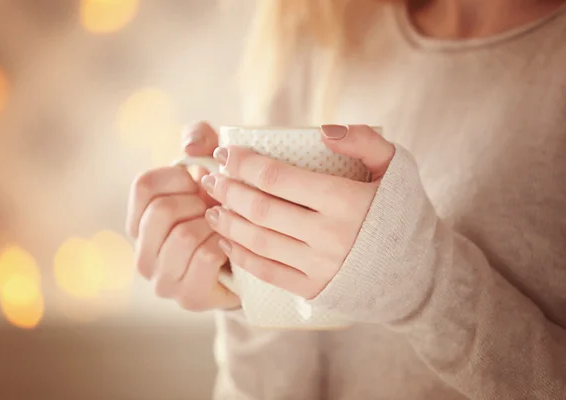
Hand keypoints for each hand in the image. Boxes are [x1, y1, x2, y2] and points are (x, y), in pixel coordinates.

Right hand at [126, 122, 239, 310]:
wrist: (250, 261)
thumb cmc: (225, 210)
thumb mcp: (214, 166)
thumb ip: (200, 140)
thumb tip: (189, 147)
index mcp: (139, 220)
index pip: (144, 186)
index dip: (179, 176)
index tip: (200, 181)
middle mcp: (142, 253)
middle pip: (162, 211)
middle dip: (199, 202)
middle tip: (217, 207)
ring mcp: (162, 279)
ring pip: (184, 234)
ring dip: (214, 225)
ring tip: (225, 226)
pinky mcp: (187, 297)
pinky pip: (206, 256)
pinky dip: (226, 244)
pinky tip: (231, 245)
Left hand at [202, 125, 394, 299]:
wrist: (418, 271)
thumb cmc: (402, 212)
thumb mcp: (396, 167)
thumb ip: (364, 141)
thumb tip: (323, 131)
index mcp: (345, 201)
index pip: (278, 178)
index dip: (245, 163)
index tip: (226, 153)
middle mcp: (328, 235)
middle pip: (261, 209)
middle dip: (228, 190)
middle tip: (212, 178)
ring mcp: (319, 266)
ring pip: (258, 241)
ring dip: (228, 222)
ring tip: (212, 207)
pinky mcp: (313, 289)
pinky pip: (267, 273)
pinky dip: (241, 256)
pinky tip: (226, 240)